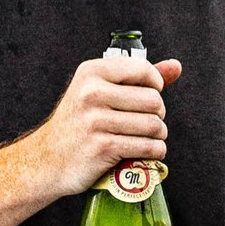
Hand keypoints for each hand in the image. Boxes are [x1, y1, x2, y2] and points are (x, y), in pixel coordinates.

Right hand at [31, 51, 181, 199]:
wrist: (48, 159)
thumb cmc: (78, 124)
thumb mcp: (98, 91)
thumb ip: (137, 77)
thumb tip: (176, 66)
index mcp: (91, 72)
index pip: (143, 70)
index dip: (156, 84)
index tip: (150, 96)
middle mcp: (92, 93)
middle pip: (153, 101)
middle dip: (159, 114)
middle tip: (148, 123)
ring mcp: (96, 121)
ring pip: (154, 126)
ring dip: (159, 136)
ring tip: (150, 138)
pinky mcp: (102, 147)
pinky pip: (147, 147)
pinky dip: (155, 152)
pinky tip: (149, 152)